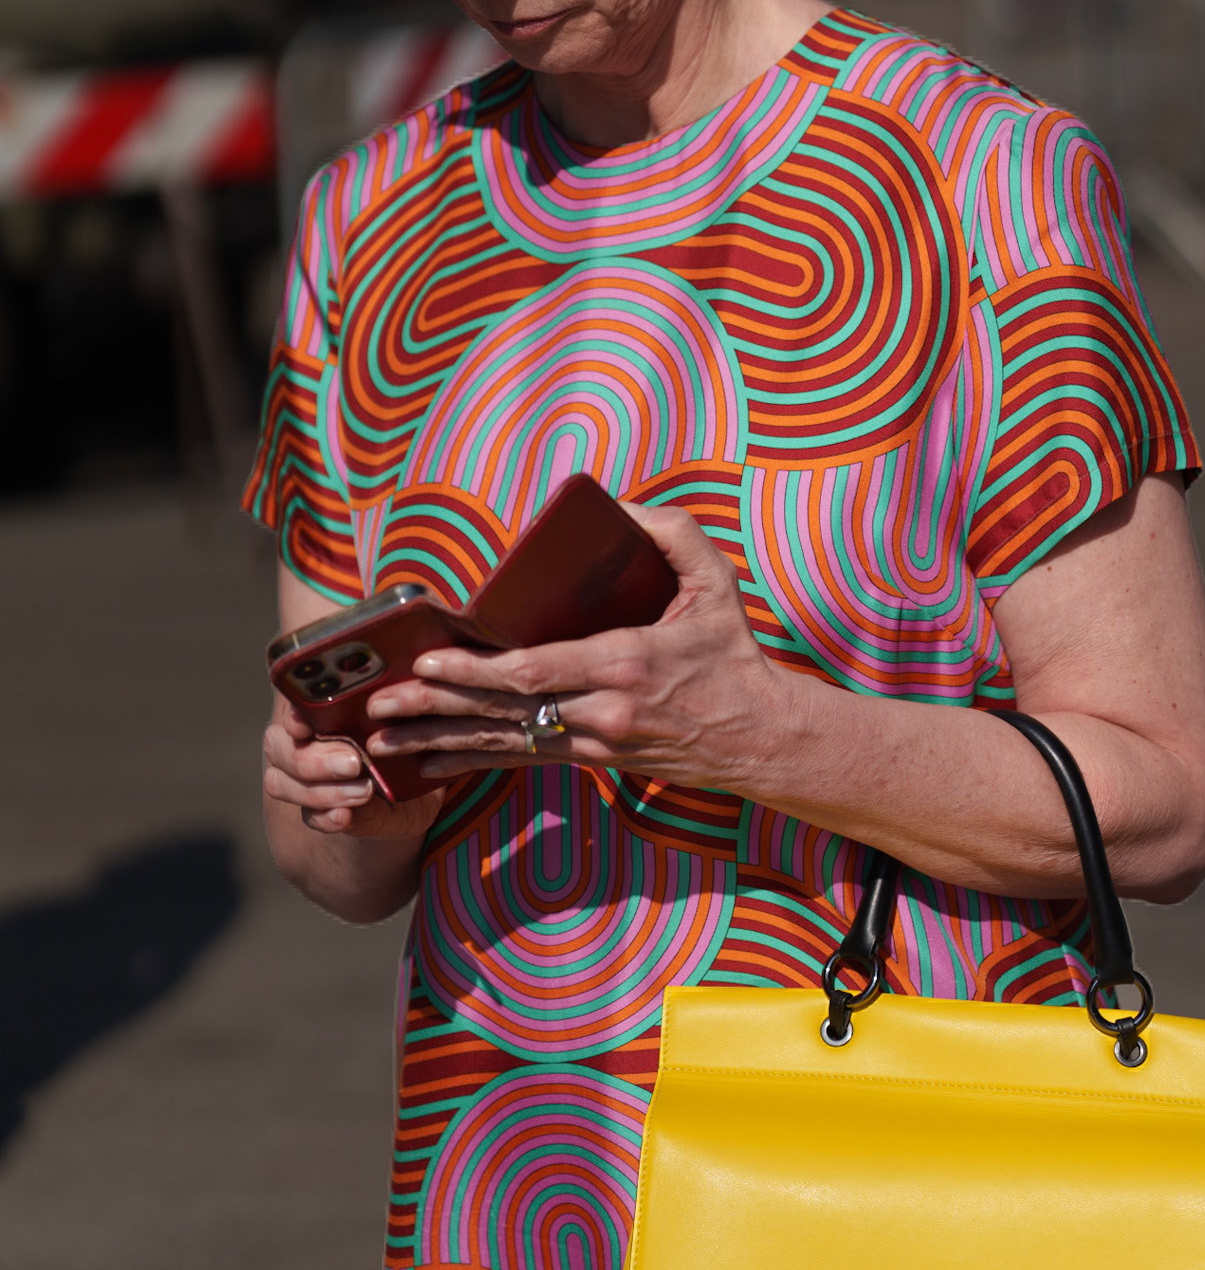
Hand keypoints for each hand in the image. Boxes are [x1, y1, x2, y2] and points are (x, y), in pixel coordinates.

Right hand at [262, 695, 447, 838]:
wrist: (420, 783)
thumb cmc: (406, 730)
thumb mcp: (402, 712)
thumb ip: (387, 701)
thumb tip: (388, 688)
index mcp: (314, 705)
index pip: (289, 704)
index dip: (291, 714)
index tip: (305, 724)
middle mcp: (298, 739)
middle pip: (279, 748)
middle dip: (315, 758)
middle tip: (354, 762)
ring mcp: (300, 778)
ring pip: (282, 784)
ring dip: (323, 790)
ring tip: (365, 790)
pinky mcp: (317, 811)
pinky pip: (308, 816)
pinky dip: (324, 817)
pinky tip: (344, 816)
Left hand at [362, 505, 810, 792]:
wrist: (759, 737)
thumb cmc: (732, 654)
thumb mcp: (716, 582)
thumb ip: (674, 533)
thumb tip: (624, 504)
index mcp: (624, 664)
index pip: (535, 671)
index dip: (477, 669)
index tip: (430, 657)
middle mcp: (600, 713)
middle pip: (504, 712)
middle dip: (437, 706)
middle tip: (380, 704)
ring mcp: (592, 745)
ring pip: (502, 743)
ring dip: (439, 739)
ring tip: (382, 741)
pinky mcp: (590, 763)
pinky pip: (519, 760)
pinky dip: (467, 761)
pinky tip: (424, 765)